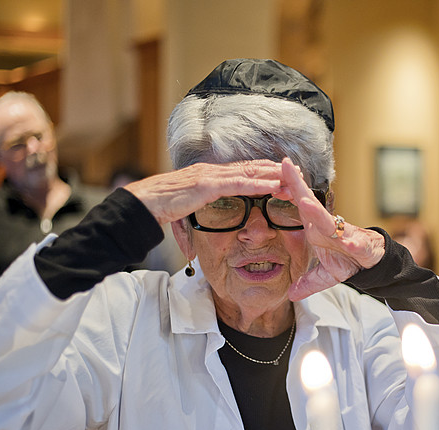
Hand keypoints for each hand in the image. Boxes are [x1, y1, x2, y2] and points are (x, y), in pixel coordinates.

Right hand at [123, 160, 284, 224]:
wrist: (140, 205)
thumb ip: (190, 232)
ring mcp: (210, 176)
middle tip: (298, 172)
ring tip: (295, 177)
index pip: (242, 172)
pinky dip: (258, 184)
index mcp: (209, 178)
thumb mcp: (181, 220)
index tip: (282, 176)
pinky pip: (238, 184)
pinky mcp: (206, 185)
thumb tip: (193, 252)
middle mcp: (212, 172)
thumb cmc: (157, 210)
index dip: (263, 172)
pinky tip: (275, 185)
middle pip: (251, 168)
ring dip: (274, 175)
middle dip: (275, 170)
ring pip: (249, 173)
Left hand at [278, 158, 384, 300]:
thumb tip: (291, 295)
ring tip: (304, 202)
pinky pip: (356, 244)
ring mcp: (344, 235)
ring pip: (329, 222)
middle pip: (310, 204)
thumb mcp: (323, 275)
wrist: (372, 263)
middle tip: (285, 166)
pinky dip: (353, 243)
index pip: (300, 205)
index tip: (273, 172)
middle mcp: (329, 227)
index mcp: (317, 228)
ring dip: (317, 212)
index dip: (288, 189)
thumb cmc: (346, 260)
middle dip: (298, 185)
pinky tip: (348, 243)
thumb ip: (307, 283)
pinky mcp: (360, 247)